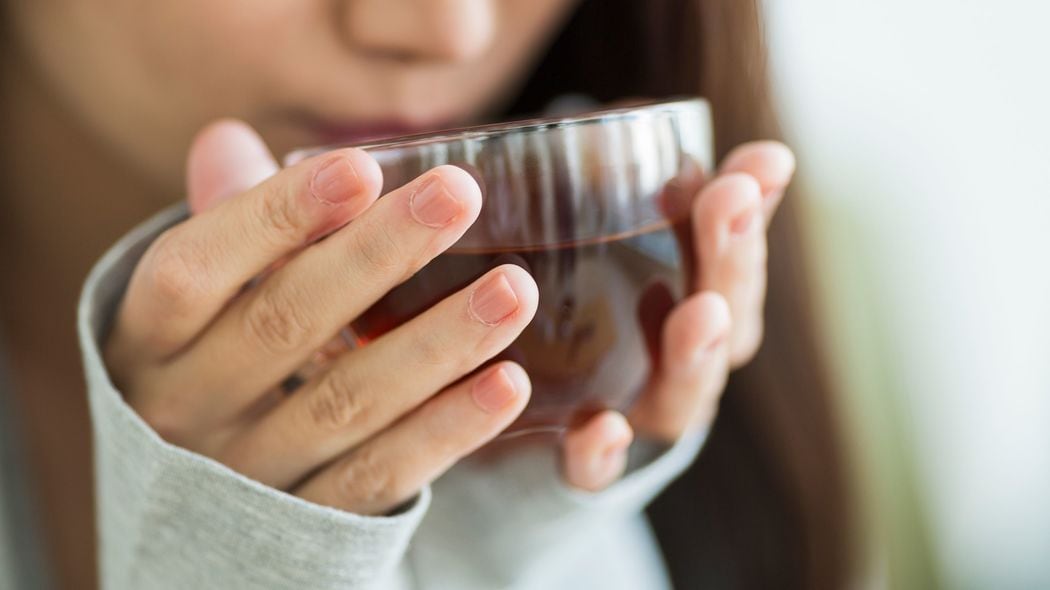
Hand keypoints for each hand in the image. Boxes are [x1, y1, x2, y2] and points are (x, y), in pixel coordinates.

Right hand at [105, 120, 539, 514]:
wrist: (193, 511)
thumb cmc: (205, 366)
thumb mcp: (197, 305)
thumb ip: (227, 227)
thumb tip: (228, 139)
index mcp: (145, 342)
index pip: (194, 270)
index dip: (274, 217)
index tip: (361, 166)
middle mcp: (182, 411)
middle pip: (282, 325)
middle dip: (376, 255)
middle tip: (460, 194)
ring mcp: (247, 476)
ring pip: (345, 403)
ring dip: (436, 342)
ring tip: (513, 289)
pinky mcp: (310, 525)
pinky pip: (383, 474)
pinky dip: (449, 429)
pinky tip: (508, 382)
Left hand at [560, 141, 795, 490]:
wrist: (520, 437)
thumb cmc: (575, 323)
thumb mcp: (594, 251)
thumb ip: (617, 191)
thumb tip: (632, 113)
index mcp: (693, 305)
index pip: (733, 256)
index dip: (753, 209)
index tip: (763, 160)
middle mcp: (681, 364)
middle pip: (725, 317)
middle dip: (733, 259)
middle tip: (731, 201)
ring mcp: (642, 418)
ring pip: (683, 392)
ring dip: (695, 353)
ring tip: (700, 311)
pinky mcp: (586, 466)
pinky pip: (600, 469)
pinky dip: (605, 452)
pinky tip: (602, 428)